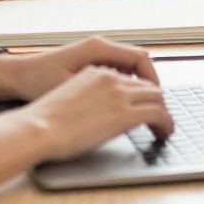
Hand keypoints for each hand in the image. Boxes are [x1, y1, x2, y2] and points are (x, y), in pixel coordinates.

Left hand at [0, 36, 161, 102]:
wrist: (12, 77)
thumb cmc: (35, 81)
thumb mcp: (72, 87)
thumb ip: (104, 91)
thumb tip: (132, 100)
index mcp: (98, 48)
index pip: (141, 58)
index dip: (154, 79)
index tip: (159, 99)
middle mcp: (99, 48)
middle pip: (138, 63)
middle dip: (150, 85)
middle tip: (155, 108)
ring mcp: (93, 55)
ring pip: (128, 69)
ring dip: (137, 87)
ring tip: (140, 109)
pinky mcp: (87, 65)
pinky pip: (116, 72)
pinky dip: (124, 87)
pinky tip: (119, 105)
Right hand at [16, 65, 174, 161]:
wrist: (36, 129)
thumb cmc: (43, 121)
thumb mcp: (68, 97)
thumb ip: (88, 97)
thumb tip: (97, 111)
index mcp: (95, 71)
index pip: (128, 77)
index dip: (140, 92)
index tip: (143, 104)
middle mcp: (111, 77)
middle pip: (147, 85)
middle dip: (155, 101)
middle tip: (158, 117)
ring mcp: (120, 94)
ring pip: (157, 97)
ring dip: (163, 112)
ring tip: (164, 127)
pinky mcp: (125, 113)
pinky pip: (159, 114)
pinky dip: (167, 122)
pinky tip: (165, 132)